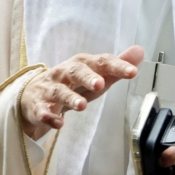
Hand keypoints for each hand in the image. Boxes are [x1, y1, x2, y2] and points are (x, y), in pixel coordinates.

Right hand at [19, 45, 142, 138]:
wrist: (35, 94)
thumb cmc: (72, 84)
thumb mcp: (95, 74)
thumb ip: (116, 66)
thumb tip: (140, 51)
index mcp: (82, 64)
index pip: (101, 62)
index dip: (116, 66)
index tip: (132, 72)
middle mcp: (65, 73)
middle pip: (75, 71)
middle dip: (87, 76)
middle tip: (100, 84)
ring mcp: (50, 89)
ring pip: (59, 91)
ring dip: (70, 98)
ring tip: (82, 106)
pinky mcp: (38, 106)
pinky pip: (42, 111)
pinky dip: (49, 116)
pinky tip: (59, 123)